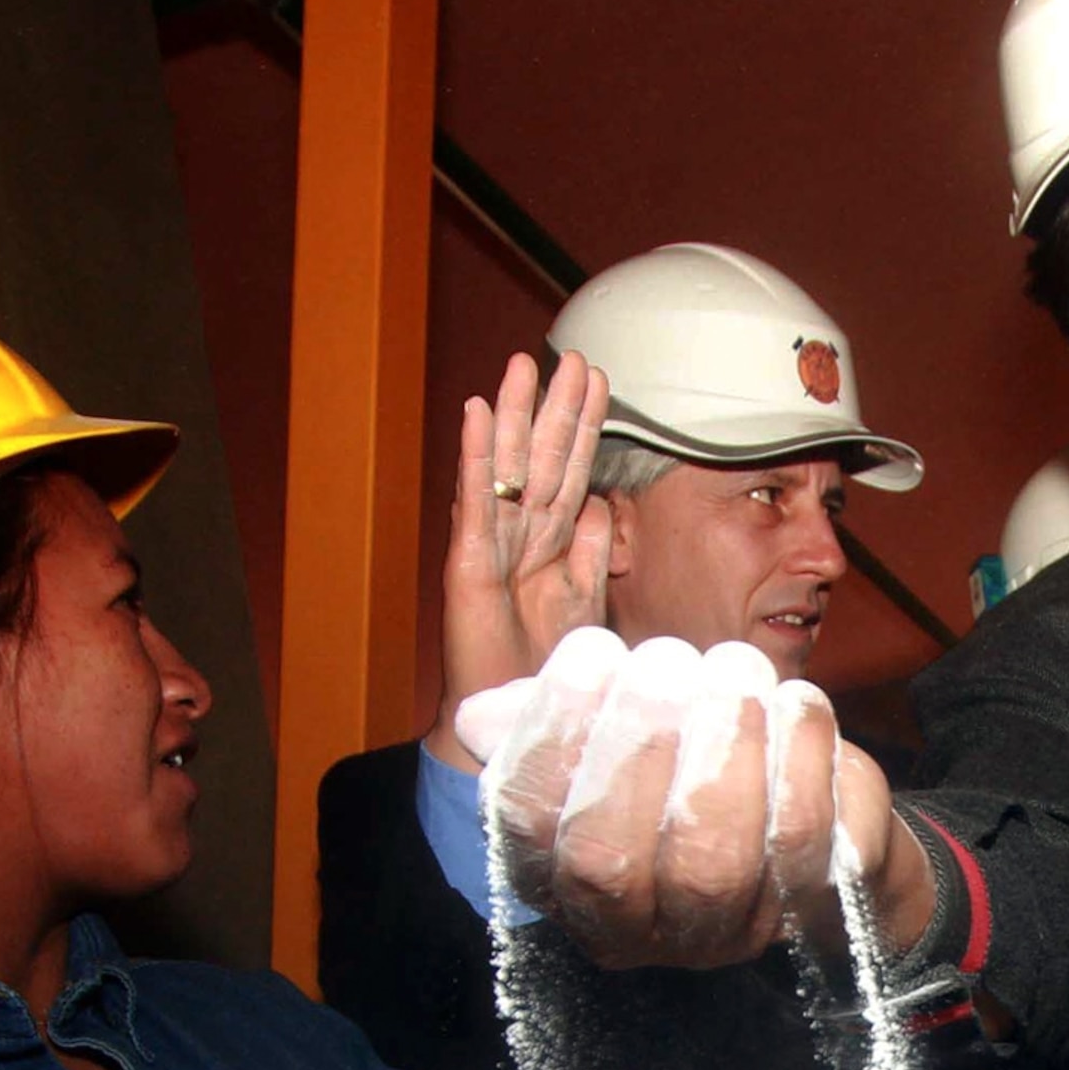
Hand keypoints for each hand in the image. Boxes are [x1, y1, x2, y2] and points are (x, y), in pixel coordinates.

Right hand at [427, 351, 611, 771]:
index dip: (585, 427)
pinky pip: (475, 504)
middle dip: (557, 409)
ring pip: (508, 470)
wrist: (510, 712)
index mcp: (550, 541)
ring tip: (523, 366)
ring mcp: (490, 545)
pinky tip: (478, 414)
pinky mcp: (466, 564)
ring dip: (515, 416)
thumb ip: (590, 550)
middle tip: (573, 357)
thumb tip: (599, 500)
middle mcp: (519, 535)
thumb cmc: (543, 662)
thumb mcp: (583, 599)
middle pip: (542, 460)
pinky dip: (476, 458)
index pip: (572, 472)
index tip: (601, 380)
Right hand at [455, 626, 936, 969]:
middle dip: (638, 746)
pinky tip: (796, 700)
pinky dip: (801, 760)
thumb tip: (483, 718)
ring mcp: (726, 931)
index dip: (554, 738)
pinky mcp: (811, 907)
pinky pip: (804, 843)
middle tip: (667, 661)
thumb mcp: (608, 739)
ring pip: (715, 859)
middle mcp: (638, 928)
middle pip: (617, 862)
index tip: (592, 653)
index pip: (530, 827)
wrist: (824, 827)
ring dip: (725, 747)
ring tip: (736, 669)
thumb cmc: (686, 768)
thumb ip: (544, 725)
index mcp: (561, 881)